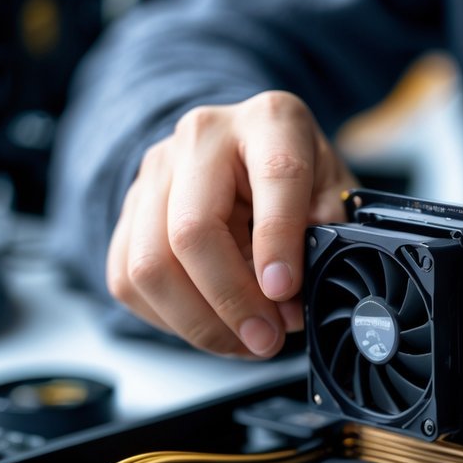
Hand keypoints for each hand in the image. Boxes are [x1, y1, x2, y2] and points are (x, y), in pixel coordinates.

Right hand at [107, 91, 356, 356]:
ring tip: (243, 342)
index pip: (274, 176)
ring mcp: (155, 172)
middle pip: (192, 231)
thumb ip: (328, 235)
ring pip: (150, 265)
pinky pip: (128, 281)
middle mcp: (203, 136)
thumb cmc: (300, 179)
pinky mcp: (128, 212)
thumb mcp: (334, 194)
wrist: (249, 156)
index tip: (285, 292)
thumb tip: (299, 294)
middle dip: (232, 301)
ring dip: (199, 322)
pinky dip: (171, 320)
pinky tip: (212, 327)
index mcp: (270, 120)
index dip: (278, 241)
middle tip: (267, 338)